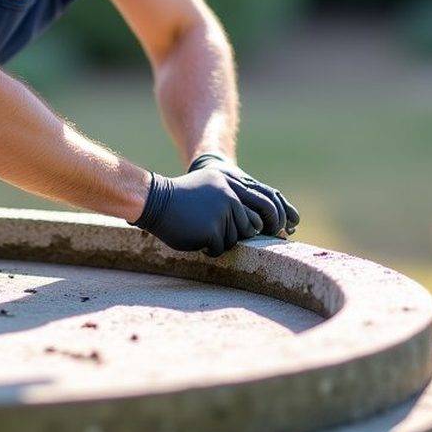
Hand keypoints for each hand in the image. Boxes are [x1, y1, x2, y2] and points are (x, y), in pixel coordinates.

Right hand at [130, 154, 300, 254]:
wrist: (154, 201)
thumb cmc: (181, 199)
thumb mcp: (210, 187)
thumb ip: (232, 198)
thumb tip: (259, 225)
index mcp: (231, 183)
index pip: (263, 203)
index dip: (271, 221)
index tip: (277, 232)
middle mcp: (230, 195)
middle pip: (250, 226)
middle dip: (237, 234)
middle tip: (216, 232)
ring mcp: (222, 211)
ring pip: (235, 239)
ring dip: (219, 241)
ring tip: (199, 230)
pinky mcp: (213, 228)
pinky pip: (219, 248)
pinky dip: (208, 248)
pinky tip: (194, 237)